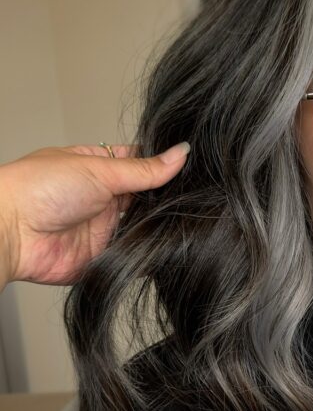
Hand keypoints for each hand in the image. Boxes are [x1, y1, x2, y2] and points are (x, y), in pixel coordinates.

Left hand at [0, 142, 189, 286]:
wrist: (10, 232)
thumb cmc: (38, 188)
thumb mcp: (99, 170)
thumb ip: (144, 170)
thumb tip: (180, 154)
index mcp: (97, 167)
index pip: (139, 164)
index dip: (163, 165)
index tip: (193, 165)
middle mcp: (102, 198)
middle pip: (145, 197)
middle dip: (166, 197)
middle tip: (196, 195)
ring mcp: (102, 228)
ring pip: (143, 227)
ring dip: (159, 225)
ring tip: (190, 218)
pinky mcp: (102, 256)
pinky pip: (133, 256)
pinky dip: (149, 253)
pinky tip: (172, 245)